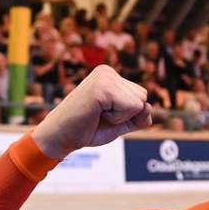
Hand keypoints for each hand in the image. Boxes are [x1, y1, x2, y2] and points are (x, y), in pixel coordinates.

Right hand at [31, 65, 151, 158]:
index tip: (102, 115)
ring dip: (121, 117)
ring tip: (97, 115)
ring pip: (139, 103)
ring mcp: (104, 77)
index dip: (127, 115)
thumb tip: (149, 107)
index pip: (141, 97)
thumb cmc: (86, 130)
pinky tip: (96, 114)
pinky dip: (117, 119)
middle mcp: (107, 71)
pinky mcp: (103, 87)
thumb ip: (137, 117)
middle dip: (126, 115)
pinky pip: (132, 107)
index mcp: (110, 76)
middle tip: (99, 116)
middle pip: (143, 97)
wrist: (60, 138)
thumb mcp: (118, 124)